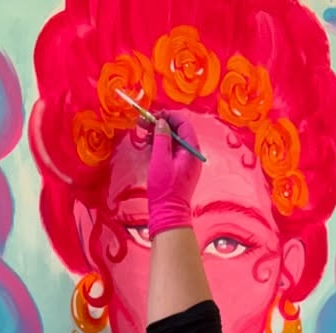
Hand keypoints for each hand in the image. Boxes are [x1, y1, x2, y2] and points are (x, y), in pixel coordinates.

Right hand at [148, 109, 201, 234]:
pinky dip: (160, 146)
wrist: (168, 214)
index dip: (168, 116)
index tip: (154, 115)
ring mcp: (186, 162)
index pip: (183, 123)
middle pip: (178, 130)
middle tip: (144, 123)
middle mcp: (191, 154)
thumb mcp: (160, 160)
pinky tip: (149, 146)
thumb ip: (161, 138)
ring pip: (173, 140)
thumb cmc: (165, 190)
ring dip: (159, 134)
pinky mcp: (179, 170)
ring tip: (144, 133)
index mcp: (191, 150)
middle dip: (161, 124)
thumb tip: (162, 123)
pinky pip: (171, 151)